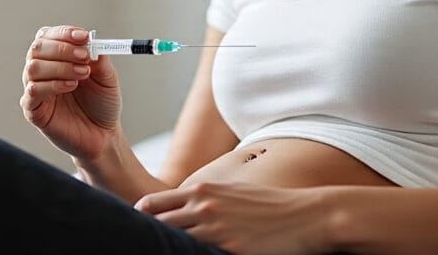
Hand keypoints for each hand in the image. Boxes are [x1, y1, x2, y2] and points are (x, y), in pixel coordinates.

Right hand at [20, 25, 121, 160]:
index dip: (64, 33)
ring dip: (60, 66)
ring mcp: (35, 89)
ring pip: (33, 67)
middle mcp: (42, 70)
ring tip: (82, 74)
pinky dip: (53, 84)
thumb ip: (99, 59)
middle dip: (62, 48)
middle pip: (37, 47)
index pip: (48, 35)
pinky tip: (71, 86)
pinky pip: (33, 91)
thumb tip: (92, 42)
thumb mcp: (107, 77)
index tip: (83, 36)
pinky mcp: (33, 110)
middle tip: (84, 56)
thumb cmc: (101, 104)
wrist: (104, 135)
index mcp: (55, 57)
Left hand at [135, 181, 335, 254]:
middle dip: (143, 237)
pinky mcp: (231, 250)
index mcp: (202, 190)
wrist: (307, 215)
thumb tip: (185, 208)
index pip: (152, 204)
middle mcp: (203, 207)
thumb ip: (206, 198)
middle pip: (156, 225)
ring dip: (164, 251)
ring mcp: (216, 230)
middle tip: (130, 249)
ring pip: (174, 243)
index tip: (131, 231)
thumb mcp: (232, 192)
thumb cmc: (271, 205)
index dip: (138, 219)